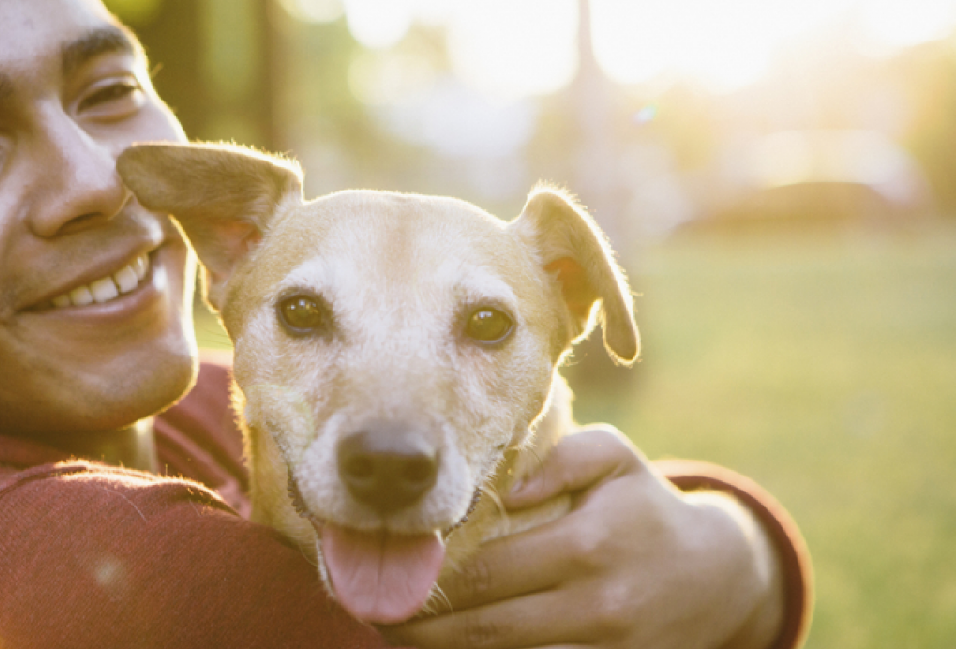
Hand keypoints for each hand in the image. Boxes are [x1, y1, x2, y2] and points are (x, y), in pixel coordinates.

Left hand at [382, 424, 782, 648]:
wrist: (717, 578)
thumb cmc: (644, 505)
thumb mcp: (613, 459)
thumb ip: (556, 459)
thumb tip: (500, 485)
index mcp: (588, 544)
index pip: (487, 569)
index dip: (430, 577)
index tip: (388, 571)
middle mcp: (595, 605)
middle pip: (485, 627)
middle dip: (421, 626)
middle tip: (372, 611)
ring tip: (395, 636)